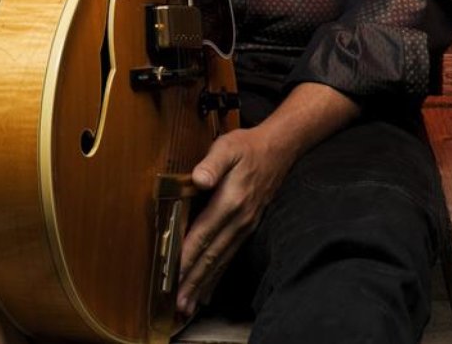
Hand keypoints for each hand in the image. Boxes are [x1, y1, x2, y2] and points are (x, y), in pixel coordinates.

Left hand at [176, 126, 292, 319]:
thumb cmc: (247, 146)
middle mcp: (238, 220)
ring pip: (221, 260)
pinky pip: (230, 256)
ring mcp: (245, 226)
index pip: (203, 234)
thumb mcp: (228, 146)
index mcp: (230, 201)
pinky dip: (218, 275)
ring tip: (188, 305)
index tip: (173, 275)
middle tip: (177, 305)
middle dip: (193, 281)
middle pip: (211, 255)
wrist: (278, 150)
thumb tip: (199, 178)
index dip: (187, 256)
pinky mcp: (247, 228)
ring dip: (204, 283)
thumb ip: (213, 162)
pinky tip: (209, 289)